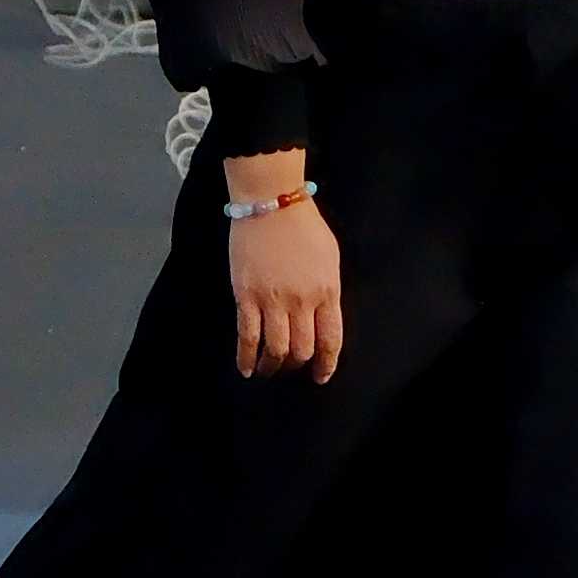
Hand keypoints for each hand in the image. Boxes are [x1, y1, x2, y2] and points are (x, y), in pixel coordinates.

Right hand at [223, 183, 343, 379]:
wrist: (271, 202)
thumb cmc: (303, 225)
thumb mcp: (329, 258)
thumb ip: (327, 290)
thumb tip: (322, 316)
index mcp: (327, 291)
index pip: (331, 339)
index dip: (326, 364)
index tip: (321, 375)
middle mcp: (302, 301)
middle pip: (302, 349)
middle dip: (297, 364)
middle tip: (290, 367)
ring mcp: (272, 300)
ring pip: (275, 349)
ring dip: (273, 366)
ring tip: (269, 371)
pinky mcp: (245, 296)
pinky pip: (246, 336)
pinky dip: (246, 358)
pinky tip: (246, 369)